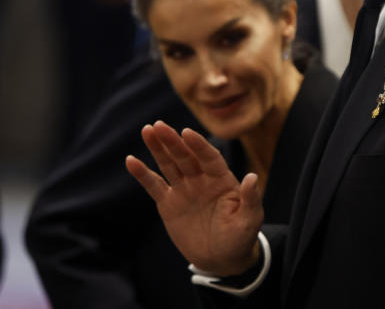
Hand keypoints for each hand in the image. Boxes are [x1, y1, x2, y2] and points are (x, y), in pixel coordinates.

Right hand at [126, 121, 263, 274]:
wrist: (221, 259)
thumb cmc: (240, 238)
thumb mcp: (249, 220)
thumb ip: (250, 199)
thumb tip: (252, 177)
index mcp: (221, 179)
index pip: (209, 157)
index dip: (198, 145)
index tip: (186, 132)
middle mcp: (201, 179)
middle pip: (186, 156)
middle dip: (173, 141)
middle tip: (159, 125)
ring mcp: (184, 189)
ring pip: (169, 164)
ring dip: (158, 148)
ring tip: (147, 130)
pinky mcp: (168, 203)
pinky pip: (154, 185)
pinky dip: (142, 174)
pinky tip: (131, 160)